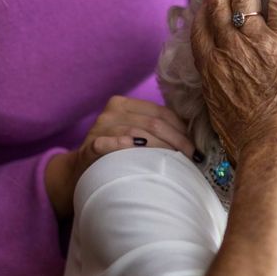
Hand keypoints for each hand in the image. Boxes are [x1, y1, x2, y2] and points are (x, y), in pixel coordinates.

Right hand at [45, 97, 196, 216]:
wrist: (80, 171)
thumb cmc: (116, 154)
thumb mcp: (135, 136)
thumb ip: (157, 131)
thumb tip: (194, 139)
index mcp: (125, 104)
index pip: (162, 113)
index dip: (182, 130)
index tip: (196, 148)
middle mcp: (111, 112)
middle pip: (153, 123)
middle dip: (177, 141)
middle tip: (191, 158)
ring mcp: (99, 129)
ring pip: (136, 132)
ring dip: (159, 148)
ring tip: (175, 162)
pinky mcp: (89, 147)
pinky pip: (106, 143)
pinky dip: (120, 145)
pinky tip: (134, 148)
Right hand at [189, 0, 276, 160]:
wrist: (272, 146)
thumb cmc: (249, 140)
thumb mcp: (219, 112)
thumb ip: (217, 89)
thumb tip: (220, 87)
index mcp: (208, 66)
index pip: (201, 24)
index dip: (206, 2)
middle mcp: (226, 48)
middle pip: (219, 2)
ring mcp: (253, 41)